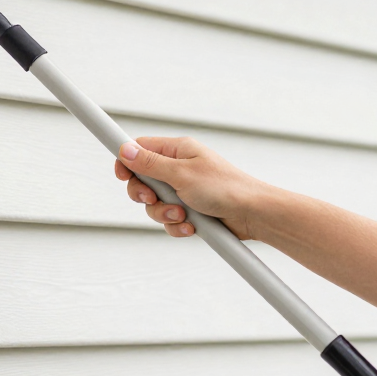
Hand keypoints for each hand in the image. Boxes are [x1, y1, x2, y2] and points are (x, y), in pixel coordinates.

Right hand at [113, 136, 278, 239]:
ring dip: (164, 213)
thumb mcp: (181, 173)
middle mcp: (179, 168)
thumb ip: (150, 163)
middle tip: (153, 197)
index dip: (127, 162)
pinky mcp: (190, 210)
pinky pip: (169, 219)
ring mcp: (183, 190)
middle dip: (145, 194)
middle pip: (142, 180)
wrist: (254, 214)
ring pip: (154, 203)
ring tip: (182, 215)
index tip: (122, 176)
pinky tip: (190, 226)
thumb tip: (125, 150)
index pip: (140, 149)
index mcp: (177, 151)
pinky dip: (177, 225)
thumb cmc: (225, 187)